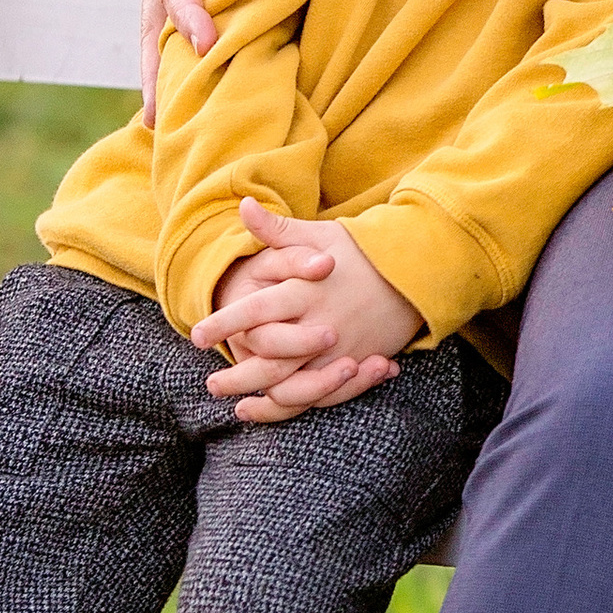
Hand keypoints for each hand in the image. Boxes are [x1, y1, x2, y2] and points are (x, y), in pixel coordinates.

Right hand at [130, 0, 269, 117]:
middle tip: (156, 119)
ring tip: (156, 121)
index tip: (203, 45)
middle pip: (151, 21)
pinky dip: (171, 46)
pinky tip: (178, 80)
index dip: (188, 13)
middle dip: (153, 69)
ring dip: (156, 68)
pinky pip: (170, 12)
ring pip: (155, 24)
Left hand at [192, 200, 421, 421]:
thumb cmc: (360, 251)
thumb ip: (276, 230)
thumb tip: (243, 205)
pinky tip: (273, 407)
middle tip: (210, 383)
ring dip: (262, 399)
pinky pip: (321, 396)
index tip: (197, 335)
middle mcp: (321, 325)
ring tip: (237, 405)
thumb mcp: (318, 236)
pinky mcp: (355, 365)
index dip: (224, 323)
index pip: (256, 311)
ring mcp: (340, 350)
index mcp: (306, 291)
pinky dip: (295, 407)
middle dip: (238, 375)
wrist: (415, 272)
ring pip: (294, 386)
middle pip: (271, 360)